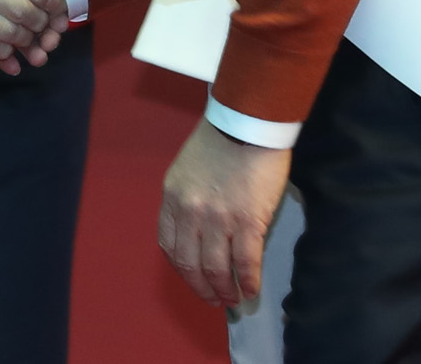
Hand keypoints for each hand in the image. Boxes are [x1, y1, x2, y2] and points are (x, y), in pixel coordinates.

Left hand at [158, 118, 291, 307]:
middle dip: (202, 287)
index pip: (168, 245)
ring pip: (217, 268)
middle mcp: (189, 212)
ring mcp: (217, 218)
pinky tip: (252, 289)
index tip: (193, 278)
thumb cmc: (221, 139)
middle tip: (214, 299)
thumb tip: (202, 232)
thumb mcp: (188, 169)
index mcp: (172, 197)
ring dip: (225, 290)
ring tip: (234, 299)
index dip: (182, 269)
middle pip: (190, 263)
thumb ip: (189, 200)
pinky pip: (245, 262)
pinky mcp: (247, 220)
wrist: (248, 121)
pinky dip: (248, 281)